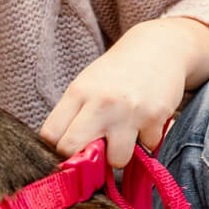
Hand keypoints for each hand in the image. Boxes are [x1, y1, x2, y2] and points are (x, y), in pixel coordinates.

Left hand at [40, 20, 204, 165]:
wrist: (158, 48)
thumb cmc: (117, 72)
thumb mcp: (87, 85)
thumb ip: (74, 115)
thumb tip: (63, 154)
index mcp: (78, 93)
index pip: (50, 135)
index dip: (57, 147)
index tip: (70, 148)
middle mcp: (100, 103)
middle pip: (71, 150)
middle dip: (82, 159)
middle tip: (94, 152)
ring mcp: (128, 112)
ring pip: (115, 160)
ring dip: (119, 154)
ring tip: (123, 136)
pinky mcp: (154, 118)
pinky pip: (146, 148)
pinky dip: (146, 141)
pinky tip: (145, 123)